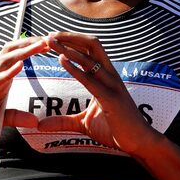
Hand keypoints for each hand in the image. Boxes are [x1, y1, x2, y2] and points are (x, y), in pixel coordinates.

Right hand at [0, 37, 47, 136]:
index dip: (32, 49)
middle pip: (13, 53)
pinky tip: (20, 66)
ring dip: (24, 52)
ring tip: (40, 45)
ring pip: (6, 61)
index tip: (49, 44)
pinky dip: (8, 73)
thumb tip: (35, 122)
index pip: (17, 59)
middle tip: (50, 38)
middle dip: (31, 44)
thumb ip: (15, 118)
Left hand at [37, 31, 160, 153]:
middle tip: (49, 36)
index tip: (51, 40)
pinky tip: (62, 60)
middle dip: (69, 37)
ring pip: (90, 57)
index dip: (71, 42)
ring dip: (68, 48)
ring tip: (51, 42)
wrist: (139, 143)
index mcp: (105, 76)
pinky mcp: (111, 98)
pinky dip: (75, 68)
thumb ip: (63, 121)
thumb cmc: (115, 130)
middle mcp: (109, 75)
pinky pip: (91, 79)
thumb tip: (40, 125)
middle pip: (91, 44)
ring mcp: (112, 85)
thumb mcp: (84, 124)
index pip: (88, 50)